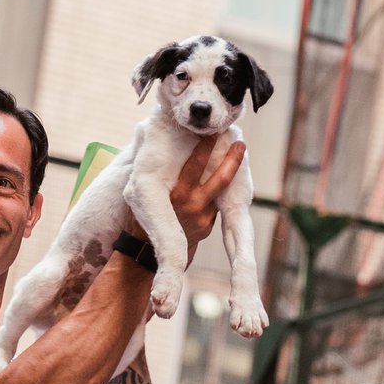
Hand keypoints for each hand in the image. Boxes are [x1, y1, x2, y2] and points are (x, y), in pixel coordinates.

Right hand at [123, 136, 245, 261]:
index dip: (207, 147)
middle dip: (232, 159)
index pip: (197, 165)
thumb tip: (148, 136)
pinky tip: (222, 178)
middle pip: (220, 178)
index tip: (213, 132)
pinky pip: (213, 205)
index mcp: (176, 193)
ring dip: (230, 172)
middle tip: (240, 143)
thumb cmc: (143, 214)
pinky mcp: (207, 226)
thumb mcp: (142, 192)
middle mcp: (192, 204)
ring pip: (221, 191)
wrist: (148, 251)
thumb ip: (154, 171)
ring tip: (238, 154)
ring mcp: (202, 217)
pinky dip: (218, 192)